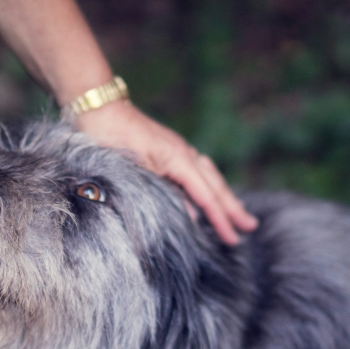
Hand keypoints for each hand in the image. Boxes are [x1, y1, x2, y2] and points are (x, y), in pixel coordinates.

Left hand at [74, 101, 257, 244]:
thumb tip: (191, 215)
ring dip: (223, 196)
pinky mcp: (167, 150)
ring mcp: (177, 150)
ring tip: (236, 213)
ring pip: (208, 177)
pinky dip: (206, 186)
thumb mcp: (135, 171)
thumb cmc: (111, 137)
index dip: (220, 219)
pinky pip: (196, 171)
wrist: (99, 109)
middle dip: (232, 208)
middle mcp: (184, 153)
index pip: (206, 196)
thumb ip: (163, 193)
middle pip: (215, 185)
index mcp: (179, 159)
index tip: (233, 239)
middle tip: (250, 227)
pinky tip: (205, 193)